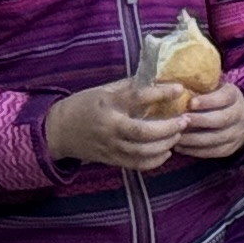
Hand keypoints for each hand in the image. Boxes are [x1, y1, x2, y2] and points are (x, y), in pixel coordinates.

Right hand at [46, 79, 191, 172]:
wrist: (58, 130)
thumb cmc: (85, 105)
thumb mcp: (104, 90)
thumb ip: (130, 87)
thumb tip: (158, 78)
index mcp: (108, 104)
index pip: (137, 98)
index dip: (160, 93)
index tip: (179, 89)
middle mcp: (109, 126)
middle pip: (143, 132)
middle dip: (168, 128)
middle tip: (185, 120)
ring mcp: (110, 145)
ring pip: (143, 151)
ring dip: (166, 144)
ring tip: (178, 135)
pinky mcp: (111, 159)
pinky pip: (137, 164)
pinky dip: (155, 160)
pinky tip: (166, 151)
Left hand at [165, 79, 243, 162]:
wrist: (241, 121)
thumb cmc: (216, 101)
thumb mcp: (214, 88)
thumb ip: (198, 86)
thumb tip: (166, 80)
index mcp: (234, 96)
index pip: (224, 97)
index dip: (208, 101)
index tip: (190, 103)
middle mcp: (238, 115)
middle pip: (221, 119)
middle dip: (200, 120)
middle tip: (181, 120)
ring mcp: (235, 133)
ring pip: (216, 138)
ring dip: (194, 138)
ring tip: (176, 136)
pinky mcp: (229, 149)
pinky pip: (212, 152)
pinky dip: (194, 150)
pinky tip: (179, 147)